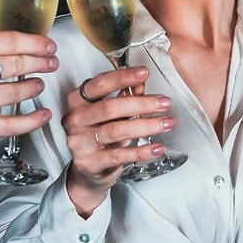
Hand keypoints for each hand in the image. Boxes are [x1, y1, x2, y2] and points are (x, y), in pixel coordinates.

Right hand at [0, 30, 58, 152]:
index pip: (6, 40)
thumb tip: (15, 46)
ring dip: (33, 87)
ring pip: (15, 92)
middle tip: (51, 63)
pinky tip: (42, 115)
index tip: (48, 46)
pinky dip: (31, 120)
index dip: (34, 43)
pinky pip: (9, 124)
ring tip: (39, 84)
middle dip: (40, 63)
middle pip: (14, 64)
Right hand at [61, 66, 174, 215]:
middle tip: (164, 103)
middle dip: (141, 104)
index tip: (144, 72)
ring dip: (146, 126)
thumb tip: (141, 82)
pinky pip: (118, 155)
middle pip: (109, 108)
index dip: (122, 77)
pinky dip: (141, 151)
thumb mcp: (112, 113)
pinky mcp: (88, 162)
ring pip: (115, 130)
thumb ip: (125, 95)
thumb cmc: (100, 134)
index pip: (100, 84)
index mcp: (78, 100)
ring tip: (167, 123)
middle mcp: (75, 119)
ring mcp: (79, 141)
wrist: (88, 170)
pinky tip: (157, 148)